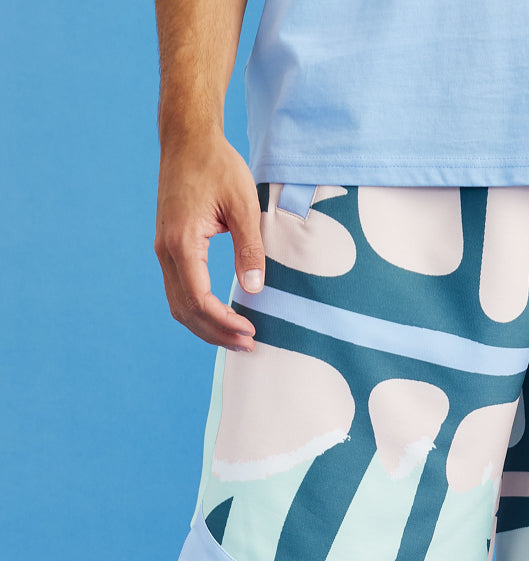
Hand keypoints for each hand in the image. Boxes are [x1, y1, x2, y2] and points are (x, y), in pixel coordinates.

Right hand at [154, 133, 263, 350]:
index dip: (224, 322)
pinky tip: (221, 317)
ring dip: (206, 326)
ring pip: (178, 304)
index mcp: (182, 241)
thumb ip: (250, 249)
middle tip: (249, 344)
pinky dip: (198, 310)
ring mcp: (163, 249)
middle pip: (185, 310)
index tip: (251, 331)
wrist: (187, 138)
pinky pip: (178, 290)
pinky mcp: (168, 246)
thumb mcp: (244, 205)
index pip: (198, 299)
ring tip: (237, 338)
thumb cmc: (217, 165)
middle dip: (216, 333)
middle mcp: (165, 249)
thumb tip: (254, 290)